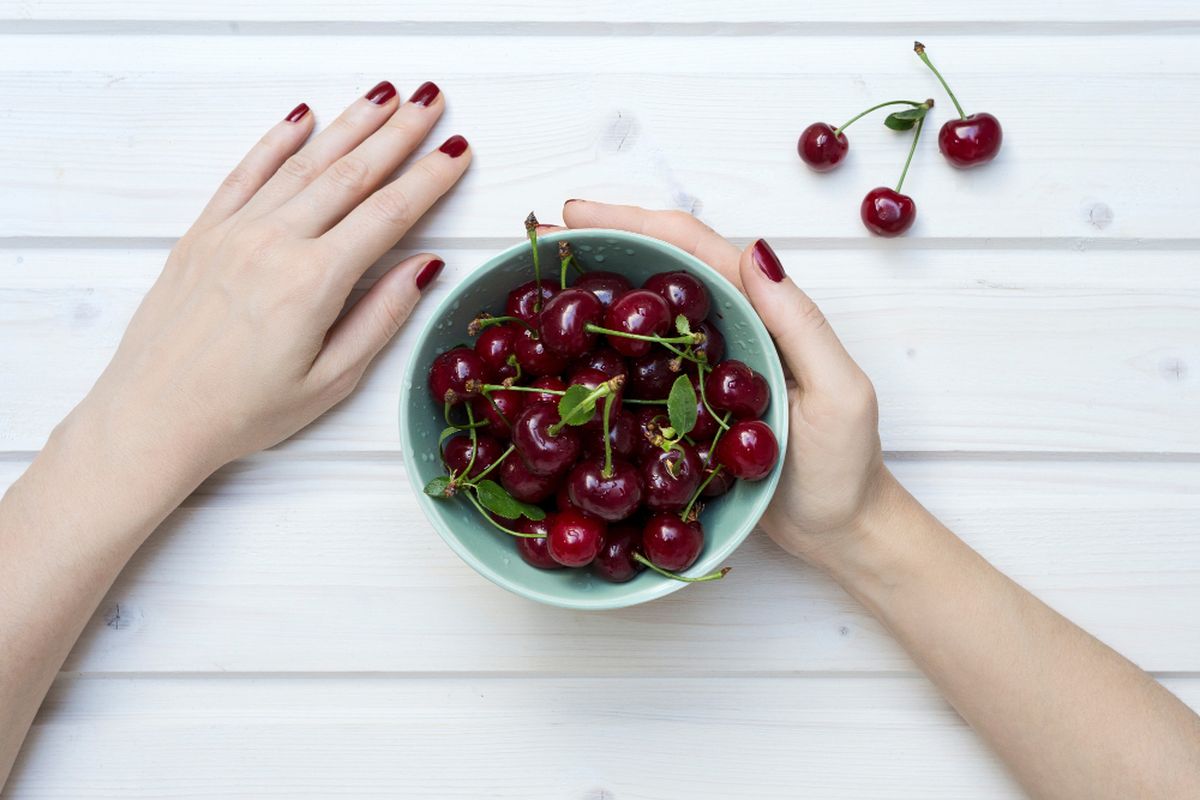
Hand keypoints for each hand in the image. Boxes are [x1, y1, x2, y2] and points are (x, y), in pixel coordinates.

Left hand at [72, 82, 468, 477]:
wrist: (152, 416)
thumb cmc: (242, 411)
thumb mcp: (330, 381)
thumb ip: (381, 319)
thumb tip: (424, 268)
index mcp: (313, 283)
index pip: (388, 215)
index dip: (429, 179)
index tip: (456, 152)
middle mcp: (274, 244)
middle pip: (351, 174)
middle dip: (398, 134)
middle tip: (430, 102)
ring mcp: (235, 232)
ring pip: (304, 164)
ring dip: (349, 126)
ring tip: (384, 98)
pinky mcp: (203, 233)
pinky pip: (246, 172)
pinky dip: (277, 142)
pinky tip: (302, 118)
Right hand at [560, 201, 891, 566]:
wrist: (839, 531)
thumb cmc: (846, 466)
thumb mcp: (838, 392)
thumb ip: (799, 324)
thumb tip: (755, 252)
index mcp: (762, 312)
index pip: (693, 250)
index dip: (635, 223)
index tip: (576, 213)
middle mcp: (728, 329)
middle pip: (659, 271)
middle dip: (603, 246)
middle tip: (543, 239)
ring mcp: (702, 368)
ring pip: (643, 317)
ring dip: (595, 294)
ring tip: (539, 282)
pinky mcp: (685, 406)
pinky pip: (638, 368)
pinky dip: (602, 352)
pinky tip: (564, 354)